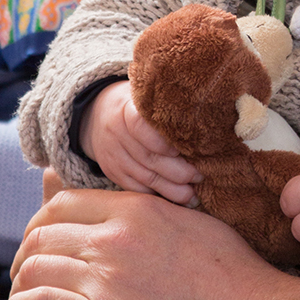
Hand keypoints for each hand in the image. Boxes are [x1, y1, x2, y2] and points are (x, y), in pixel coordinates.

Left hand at [5, 185, 299, 299]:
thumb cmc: (230, 273)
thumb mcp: (189, 223)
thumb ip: (146, 210)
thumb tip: (116, 202)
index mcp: (137, 209)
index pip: (63, 202)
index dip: (42, 221)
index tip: (41, 240)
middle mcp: (115, 236)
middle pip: (42, 232)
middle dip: (25, 252)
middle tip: (24, 270)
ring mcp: (107, 275)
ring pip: (35, 265)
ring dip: (20, 280)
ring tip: (23, 295)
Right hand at [80, 81, 197, 203]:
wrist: (98, 116)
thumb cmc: (137, 105)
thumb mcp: (145, 98)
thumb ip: (167, 107)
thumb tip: (202, 124)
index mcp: (125, 110)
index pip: (140, 126)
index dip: (161, 141)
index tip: (182, 151)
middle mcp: (116, 133)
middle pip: (147, 157)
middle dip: (176, 171)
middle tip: (199, 177)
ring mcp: (112, 156)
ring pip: (143, 177)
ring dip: (169, 190)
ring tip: (192, 196)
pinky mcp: (113, 172)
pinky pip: (135, 189)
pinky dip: (156, 196)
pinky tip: (175, 201)